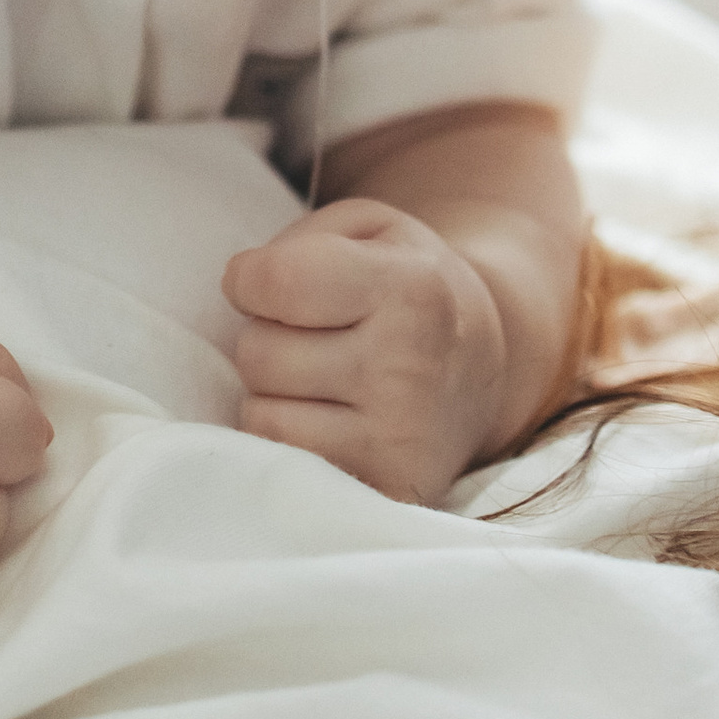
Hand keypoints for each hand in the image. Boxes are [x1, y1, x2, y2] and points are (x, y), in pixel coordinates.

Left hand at [224, 198, 509, 502]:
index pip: (277, 281)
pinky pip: (278, 461)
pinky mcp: (385, 488)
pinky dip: (286, 436)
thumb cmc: (404, 285)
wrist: (478, 369)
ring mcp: (398, 439)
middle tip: (313, 334)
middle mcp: (410, 369)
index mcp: (412, 290)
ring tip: (320, 377)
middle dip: (268, 336)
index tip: (271, 284)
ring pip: (260, 415)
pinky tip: (326, 417)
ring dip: (273, 392)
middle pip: (258, 353)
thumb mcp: (370, 229)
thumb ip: (301, 239)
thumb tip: (240, 289)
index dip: (250, 278)